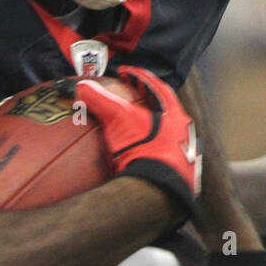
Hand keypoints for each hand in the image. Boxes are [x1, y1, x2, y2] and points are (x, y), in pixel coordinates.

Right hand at [77, 64, 200, 222]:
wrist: (157, 192)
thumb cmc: (145, 151)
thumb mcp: (119, 121)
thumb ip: (101, 101)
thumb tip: (81, 86)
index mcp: (175, 116)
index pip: (158, 87)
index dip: (139, 77)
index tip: (125, 73)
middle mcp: (184, 133)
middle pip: (165, 111)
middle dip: (147, 103)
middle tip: (131, 98)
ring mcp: (183, 156)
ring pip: (167, 134)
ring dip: (151, 128)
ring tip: (133, 127)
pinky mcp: (177, 175)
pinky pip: (163, 156)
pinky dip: (150, 150)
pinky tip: (139, 154)